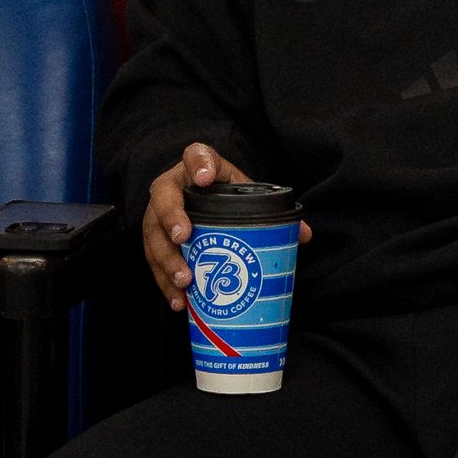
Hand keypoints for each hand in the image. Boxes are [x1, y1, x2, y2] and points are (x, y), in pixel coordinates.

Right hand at [142, 143, 310, 310]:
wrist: (198, 198)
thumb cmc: (222, 194)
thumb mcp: (244, 194)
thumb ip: (270, 212)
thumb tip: (304, 235)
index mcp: (197, 166)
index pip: (195, 155)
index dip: (198, 165)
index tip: (205, 178)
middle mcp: (171, 187)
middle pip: (163, 198)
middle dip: (171, 218)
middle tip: (184, 238)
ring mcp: (157, 214)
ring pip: (153, 235)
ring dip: (167, 260)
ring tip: (184, 281)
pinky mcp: (153, 240)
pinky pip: (153, 262)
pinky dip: (164, 283)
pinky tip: (178, 301)